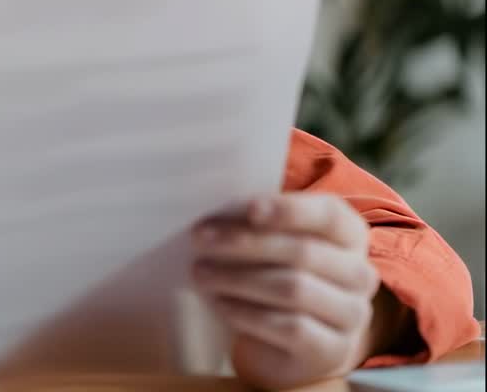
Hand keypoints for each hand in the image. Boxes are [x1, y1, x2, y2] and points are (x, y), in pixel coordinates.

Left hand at [190, 193, 380, 389]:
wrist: (286, 344)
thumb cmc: (274, 277)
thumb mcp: (270, 244)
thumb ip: (256, 224)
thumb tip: (218, 213)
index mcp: (349, 235)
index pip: (328, 215)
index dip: (289, 210)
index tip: (250, 210)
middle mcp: (359, 273)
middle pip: (303, 251)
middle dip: (245, 243)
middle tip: (200, 239)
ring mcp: (352, 314)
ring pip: (293, 288)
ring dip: (238, 278)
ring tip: (201, 273)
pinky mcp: (333, 349)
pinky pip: (290, 327)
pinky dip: (248, 313)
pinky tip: (220, 304)